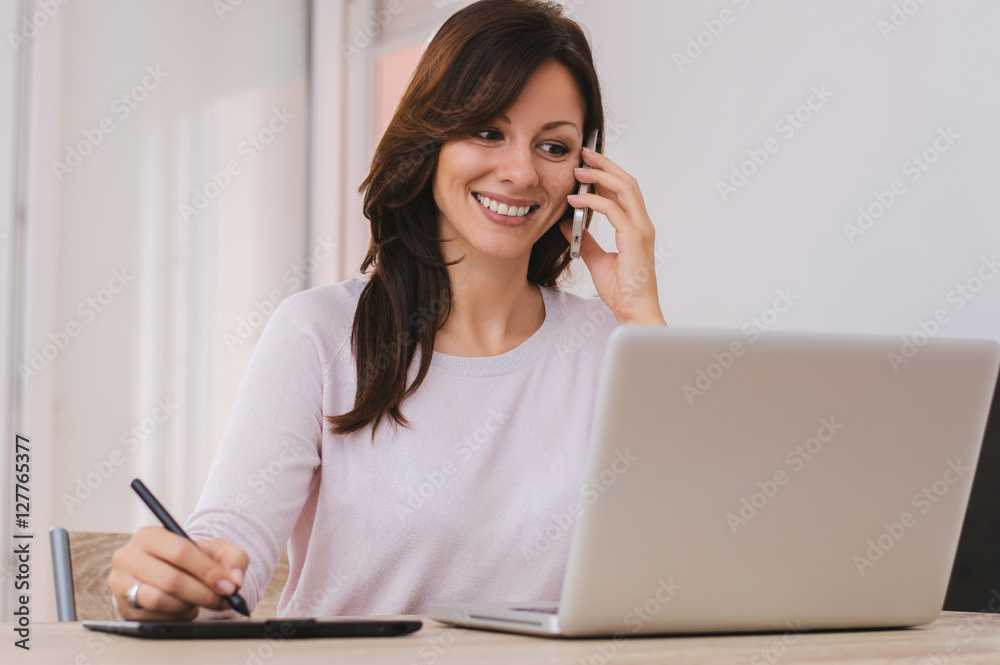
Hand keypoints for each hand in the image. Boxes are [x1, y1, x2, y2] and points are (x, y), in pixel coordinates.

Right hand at [108, 526, 247, 619]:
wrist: (167, 574)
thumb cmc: (190, 560)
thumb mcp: (213, 550)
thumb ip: (232, 558)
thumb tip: (235, 580)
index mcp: (149, 535)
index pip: (180, 551)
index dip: (208, 570)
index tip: (228, 585)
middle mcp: (128, 557)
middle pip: (170, 579)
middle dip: (203, 592)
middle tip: (222, 599)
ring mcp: (121, 584)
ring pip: (159, 600)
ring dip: (187, 604)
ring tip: (200, 600)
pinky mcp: (123, 607)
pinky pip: (153, 616)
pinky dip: (176, 615)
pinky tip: (184, 607)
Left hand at [560, 148, 666, 325]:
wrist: (633, 311)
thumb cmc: (622, 290)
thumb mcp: (596, 260)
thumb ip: (584, 240)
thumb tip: (566, 222)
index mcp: (636, 227)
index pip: (623, 191)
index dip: (606, 173)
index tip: (587, 164)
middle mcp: (642, 223)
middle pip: (627, 182)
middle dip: (605, 165)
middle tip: (584, 153)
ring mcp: (641, 229)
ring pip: (625, 188)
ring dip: (601, 175)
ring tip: (579, 170)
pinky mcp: (635, 238)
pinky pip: (613, 210)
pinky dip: (593, 201)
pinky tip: (575, 199)